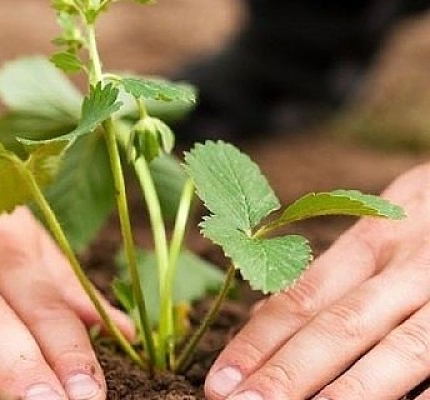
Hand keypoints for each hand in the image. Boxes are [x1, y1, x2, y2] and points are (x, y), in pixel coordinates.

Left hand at [204, 163, 429, 399]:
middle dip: (287, 373)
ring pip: (397, 350)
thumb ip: (336, 270)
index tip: (221, 378)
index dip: (259, 340)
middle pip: (339, 326)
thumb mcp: (382, 226)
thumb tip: (270, 317)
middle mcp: (409, 264)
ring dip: (344, 393)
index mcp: (373, 240)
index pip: (303, 296)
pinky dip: (419, 397)